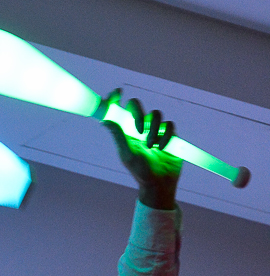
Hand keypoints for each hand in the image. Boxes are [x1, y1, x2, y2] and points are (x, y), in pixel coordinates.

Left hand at [100, 92, 181, 209]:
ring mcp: (155, 129)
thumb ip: (118, 136)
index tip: (117, 92)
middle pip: (136, 105)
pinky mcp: (169, 134)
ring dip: (152, 129)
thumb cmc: (140, 171)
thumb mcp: (127, 154)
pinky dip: (165, 135)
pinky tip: (161, 148)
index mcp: (125, 130)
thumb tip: (104, 120)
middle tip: (138, 129)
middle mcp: (139, 126)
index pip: (118, 109)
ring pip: (155, 114)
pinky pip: (169, 125)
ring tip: (150, 146)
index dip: (115, 98)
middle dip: (137, 112)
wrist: (158, 183)